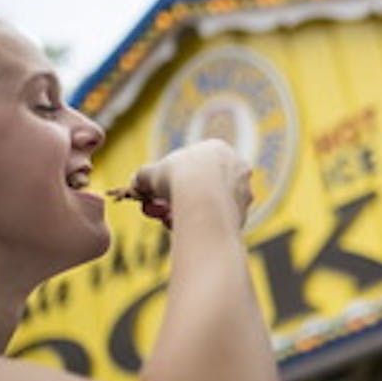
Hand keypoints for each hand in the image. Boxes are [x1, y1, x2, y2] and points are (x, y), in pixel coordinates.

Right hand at [124, 139, 253, 228]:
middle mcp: (237, 167)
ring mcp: (244, 191)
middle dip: (185, 199)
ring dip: (194, 213)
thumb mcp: (151, 173)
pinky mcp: (245, 213)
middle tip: (165, 212)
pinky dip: (206, 226)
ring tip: (176, 223)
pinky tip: (191, 231)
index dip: (175, 180)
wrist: (203, 201)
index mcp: (218, 149)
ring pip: (214, 204)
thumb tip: (135, 183)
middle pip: (206, 185)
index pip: (195, 165)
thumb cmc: (176, 178)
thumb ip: (143, 176)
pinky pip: (220, 221)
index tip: (161, 194)